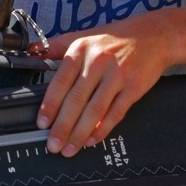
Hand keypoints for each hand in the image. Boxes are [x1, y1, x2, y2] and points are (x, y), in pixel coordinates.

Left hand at [35, 19, 171, 156]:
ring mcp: (117, 76)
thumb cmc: (115, 38)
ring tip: (70, 149)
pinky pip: (116, 113)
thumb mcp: (84, 36)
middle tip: (53, 145)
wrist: (154, 36)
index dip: (50, 105)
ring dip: (80, 133)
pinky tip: (92, 140)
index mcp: (81, 50)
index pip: (60, 82)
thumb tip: (31, 50)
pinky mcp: (134, 88)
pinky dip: (103, 129)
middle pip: (76, 100)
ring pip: (95, 110)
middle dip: (62, 126)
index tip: (42, 123)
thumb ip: (56, 45)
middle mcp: (98, 62)